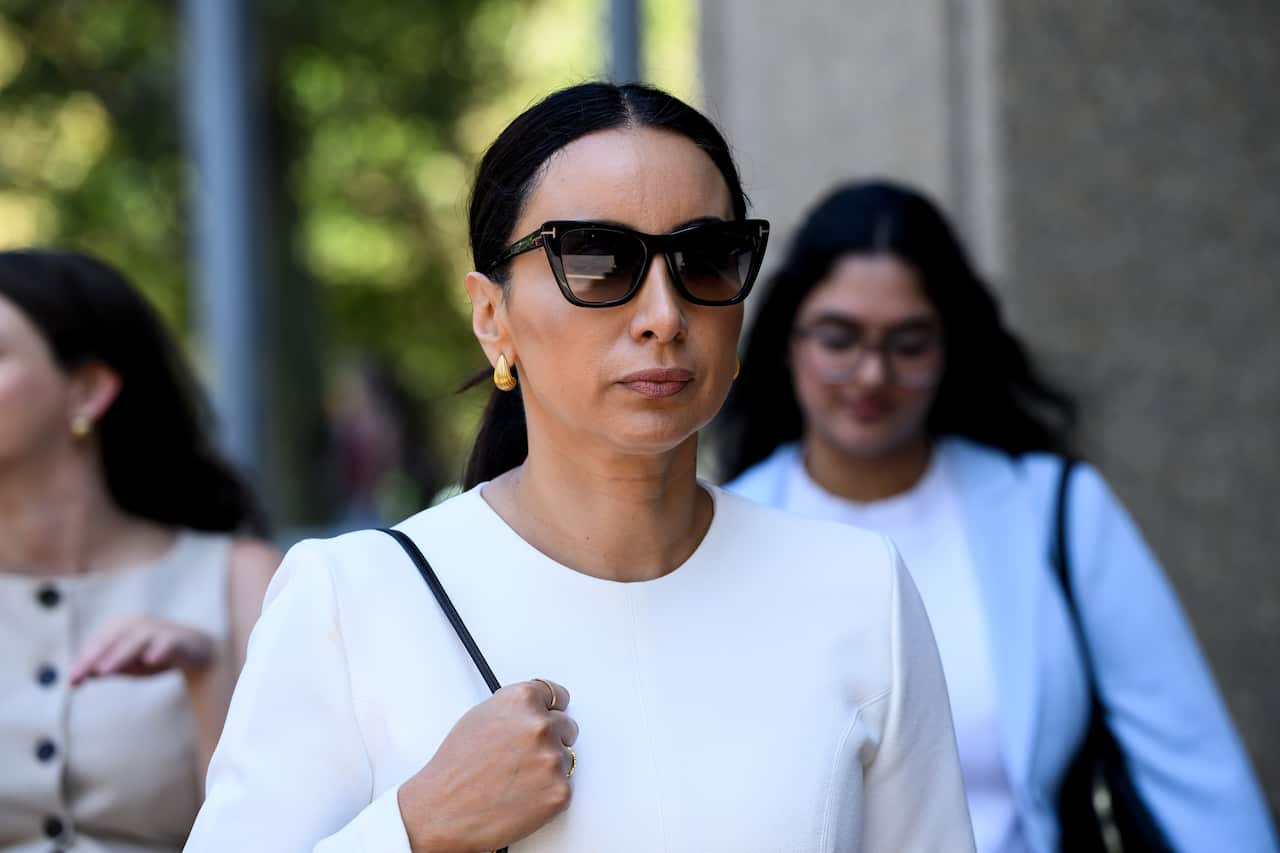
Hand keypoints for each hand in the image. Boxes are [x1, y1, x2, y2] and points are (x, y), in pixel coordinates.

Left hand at [69, 616, 215, 685]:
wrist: (194, 651)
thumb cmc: (154, 655)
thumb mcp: (126, 664)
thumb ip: (105, 668)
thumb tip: (80, 675)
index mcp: (121, 628)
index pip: (98, 644)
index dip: (84, 661)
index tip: (72, 681)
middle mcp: (138, 624)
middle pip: (113, 639)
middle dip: (96, 657)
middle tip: (83, 675)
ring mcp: (159, 630)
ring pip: (136, 640)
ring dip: (120, 655)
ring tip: (105, 671)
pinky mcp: (178, 639)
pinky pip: (167, 643)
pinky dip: (158, 650)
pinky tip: (150, 660)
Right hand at [399, 678, 578, 852]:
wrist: (442, 811)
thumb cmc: (454, 769)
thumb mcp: (479, 718)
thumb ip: (514, 710)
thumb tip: (532, 711)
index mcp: (522, 701)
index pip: (557, 695)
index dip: (552, 709)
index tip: (553, 715)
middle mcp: (541, 725)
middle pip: (567, 726)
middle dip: (552, 740)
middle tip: (525, 758)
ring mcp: (552, 758)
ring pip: (566, 758)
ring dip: (548, 768)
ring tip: (515, 780)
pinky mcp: (559, 791)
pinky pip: (564, 787)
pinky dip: (548, 793)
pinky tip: (521, 796)